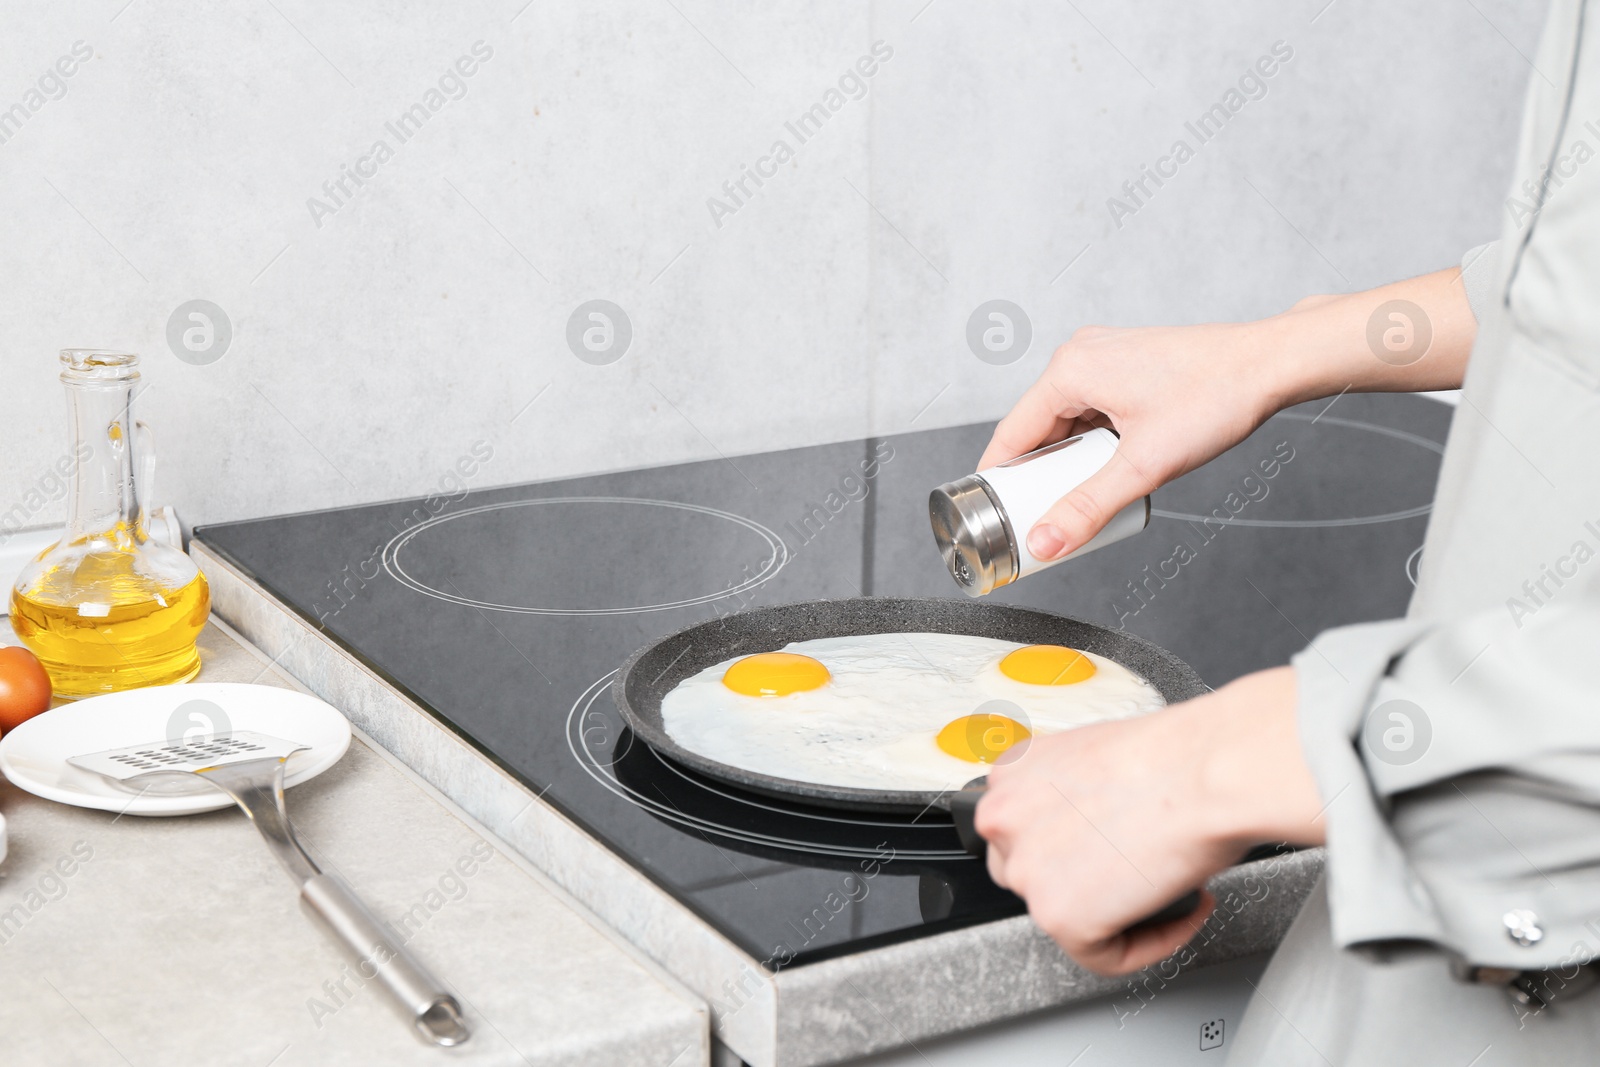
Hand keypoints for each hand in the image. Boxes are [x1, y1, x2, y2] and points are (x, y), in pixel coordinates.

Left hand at [976, 666, 1324, 974]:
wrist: (1207, 771)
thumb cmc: (1175, 755)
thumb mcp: (1096, 758)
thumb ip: (1073, 797)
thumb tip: (1092, 829)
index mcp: (1012, 775)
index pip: (1023, 830)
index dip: (1076, 846)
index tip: (1114, 847)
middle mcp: (1003, 820)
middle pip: (1033, 874)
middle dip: (1088, 881)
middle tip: (1138, 872)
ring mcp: (1026, 871)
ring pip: (1066, 917)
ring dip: (1120, 913)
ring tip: (1166, 890)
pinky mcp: (1059, 917)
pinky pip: (1104, 956)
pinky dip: (1152, 944)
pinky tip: (1181, 912)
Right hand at [978, 268, 1477, 561]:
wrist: (1270, 365)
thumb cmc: (1215, 399)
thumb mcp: (1144, 465)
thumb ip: (1089, 507)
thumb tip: (1046, 542)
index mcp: (1069, 370)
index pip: (1010, 435)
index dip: (997, 481)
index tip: (991, 517)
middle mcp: (1079, 355)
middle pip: (1035, 429)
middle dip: (1036, 476)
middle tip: (1038, 519)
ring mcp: (1103, 356)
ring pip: (1063, 421)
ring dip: (1066, 461)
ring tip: (1076, 500)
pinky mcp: (1125, 364)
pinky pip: (1088, 409)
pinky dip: (1088, 442)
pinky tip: (1106, 469)